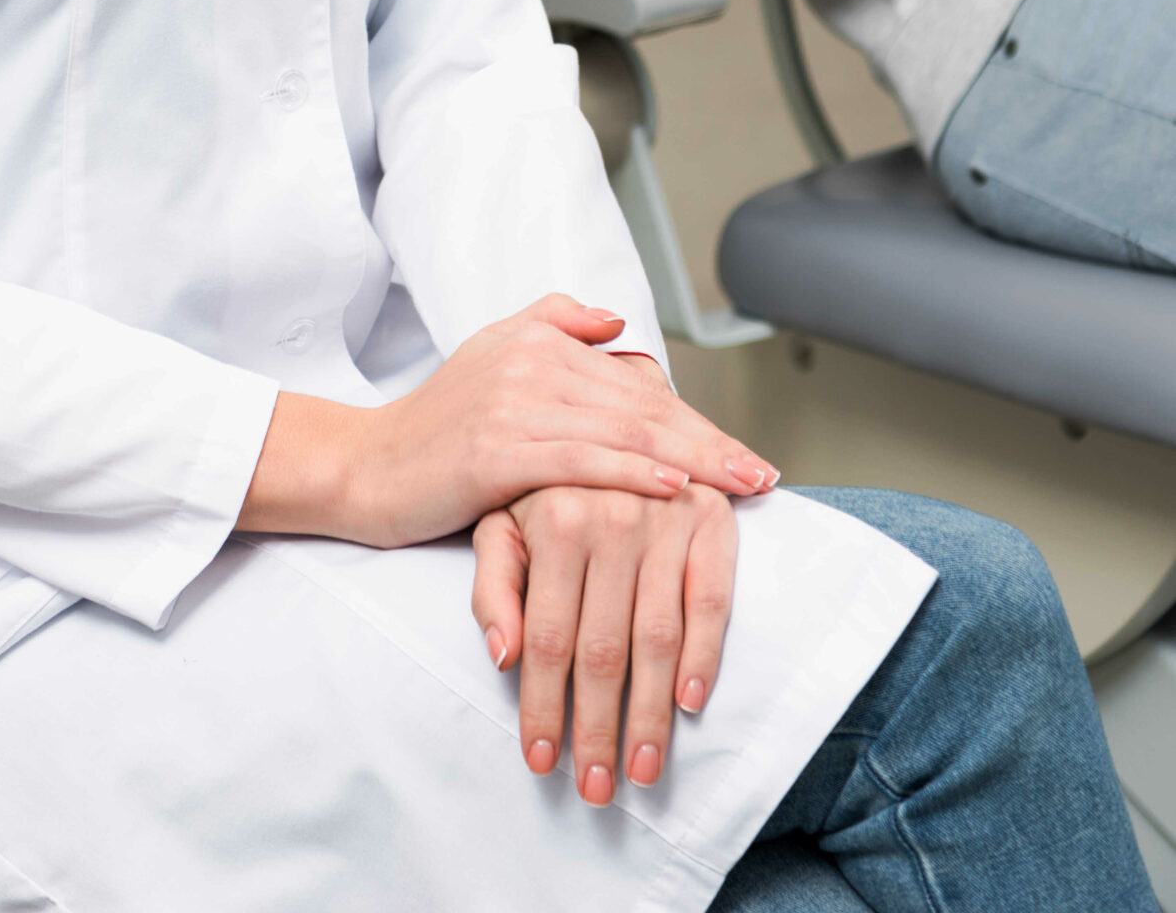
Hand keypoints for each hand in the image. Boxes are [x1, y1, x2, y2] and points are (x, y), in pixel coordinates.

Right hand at [238, 294, 776, 543]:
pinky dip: (632, 472)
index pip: (638, 384)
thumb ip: (552, 322)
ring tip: (740, 485)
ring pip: (623, 432)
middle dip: (712, 443)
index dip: (697, 420)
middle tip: (763, 474)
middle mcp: (532, 361)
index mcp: (539, 340)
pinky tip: (673, 487)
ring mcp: (514, 403)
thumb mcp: (491, 353)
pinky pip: (581, 460)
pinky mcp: (497, 449)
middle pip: (643, 406)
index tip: (745, 453)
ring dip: (691, 460)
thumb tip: (616, 320)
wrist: (368, 466)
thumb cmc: (436, 424)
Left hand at [472, 479, 737, 805]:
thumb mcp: (498, 522)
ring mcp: (665, 518)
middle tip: (597, 788)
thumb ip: (493, 586)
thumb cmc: (543, 486)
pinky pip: (711, 600)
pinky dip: (705, 655)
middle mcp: (610, 516)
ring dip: (651, 714)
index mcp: (553, 519)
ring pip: (656, 638)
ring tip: (642, 769)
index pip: (548, 639)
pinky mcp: (711, 519)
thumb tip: (503, 655)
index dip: (543, 707)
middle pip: (602, 649)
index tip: (542, 762)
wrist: (609, 414)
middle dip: (598, 729)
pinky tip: (690, 703)